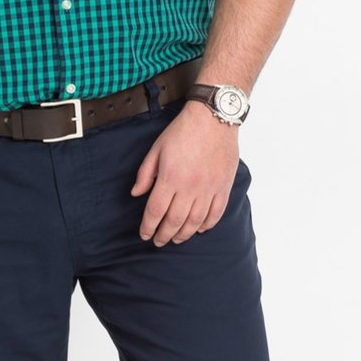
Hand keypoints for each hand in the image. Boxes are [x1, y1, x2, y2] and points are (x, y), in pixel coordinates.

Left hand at [130, 101, 240, 245]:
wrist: (213, 118)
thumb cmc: (182, 131)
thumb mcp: (156, 149)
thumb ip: (145, 174)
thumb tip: (136, 194)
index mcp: (170, 178)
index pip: (156, 211)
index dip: (148, 226)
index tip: (144, 234)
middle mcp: (190, 187)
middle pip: (174, 220)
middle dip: (164, 235)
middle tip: (158, 242)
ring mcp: (209, 188)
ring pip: (195, 221)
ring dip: (184, 234)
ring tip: (176, 239)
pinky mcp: (224, 187)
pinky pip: (216, 213)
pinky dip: (207, 225)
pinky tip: (199, 229)